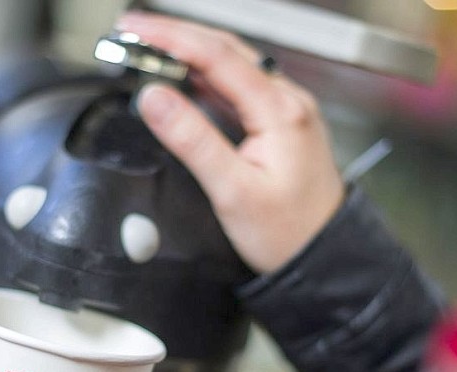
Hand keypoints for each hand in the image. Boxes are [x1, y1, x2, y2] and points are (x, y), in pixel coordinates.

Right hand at [117, 11, 344, 272]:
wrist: (322, 256)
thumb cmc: (287, 231)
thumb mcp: (232, 190)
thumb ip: (192, 140)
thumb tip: (154, 98)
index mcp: (280, 111)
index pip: (217, 56)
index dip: (170, 37)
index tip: (135, 30)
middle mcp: (288, 101)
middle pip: (225, 50)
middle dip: (176, 35)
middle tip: (134, 32)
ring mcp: (286, 110)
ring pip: (233, 64)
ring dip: (190, 52)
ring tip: (151, 49)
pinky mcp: (280, 122)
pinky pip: (240, 85)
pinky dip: (207, 75)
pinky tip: (186, 77)